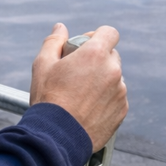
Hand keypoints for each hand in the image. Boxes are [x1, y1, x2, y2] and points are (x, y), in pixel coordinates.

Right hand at [30, 24, 127, 151]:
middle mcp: (113, 70)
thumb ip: (54, 41)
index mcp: (95, 55)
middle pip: (111, 55)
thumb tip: (61, 28)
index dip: (97, 37)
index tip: (85, 46)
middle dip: (97, 60)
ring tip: (80, 95)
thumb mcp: (43, 65)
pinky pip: (116, 97)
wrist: (57, 137)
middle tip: (77, 73)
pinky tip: (87, 108)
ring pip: (114, 78)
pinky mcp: (122, 110)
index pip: (110, 33)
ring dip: (102, 81)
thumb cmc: (48, 100)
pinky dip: (106, 99)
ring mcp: (120, 91)